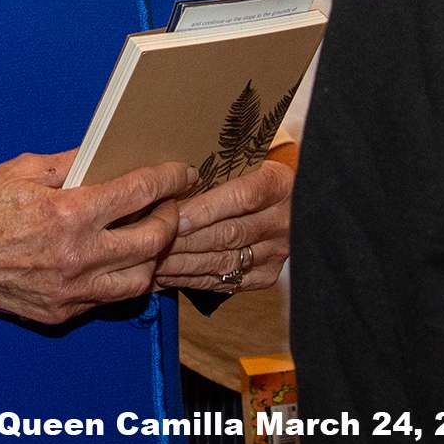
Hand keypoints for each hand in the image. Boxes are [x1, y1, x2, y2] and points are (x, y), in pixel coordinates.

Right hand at [0, 152, 196, 325]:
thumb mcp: (22, 169)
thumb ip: (72, 163)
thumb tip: (108, 153)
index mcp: (68, 214)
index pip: (140, 194)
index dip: (170, 179)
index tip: (183, 171)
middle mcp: (77, 258)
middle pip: (153, 241)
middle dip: (170, 218)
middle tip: (170, 203)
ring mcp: (70, 292)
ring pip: (140, 279)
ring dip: (151, 255)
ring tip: (148, 234)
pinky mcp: (59, 314)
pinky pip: (108, 299)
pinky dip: (119, 278)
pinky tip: (114, 259)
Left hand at [156, 156, 291, 292]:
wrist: (291, 204)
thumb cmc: (257, 176)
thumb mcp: (248, 162)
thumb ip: (219, 171)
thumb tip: (171, 180)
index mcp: (279, 186)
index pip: (241, 198)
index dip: (205, 209)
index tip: (175, 215)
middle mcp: (282, 222)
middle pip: (229, 234)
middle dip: (186, 239)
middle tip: (153, 240)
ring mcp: (276, 252)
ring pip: (224, 261)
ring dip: (185, 263)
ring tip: (154, 259)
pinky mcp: (266, 275)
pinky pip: (225, 280)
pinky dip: (193, 279)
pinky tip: (170, 275)